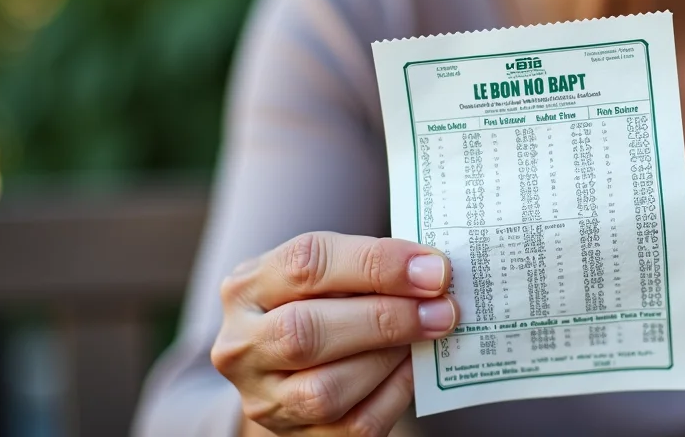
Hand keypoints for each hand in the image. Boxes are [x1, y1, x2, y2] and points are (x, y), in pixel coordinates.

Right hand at [211, 232, 458, 434]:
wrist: (294, 368)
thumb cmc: (320, 304)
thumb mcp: (328, 273)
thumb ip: (368, 266)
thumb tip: (431, 271)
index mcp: (248, 287)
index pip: (306, 264)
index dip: (376, 264)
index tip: (433, 269)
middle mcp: (243, 346)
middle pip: (305, 332)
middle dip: (385, 318)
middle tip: (442, 309)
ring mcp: (265, 400)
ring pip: (326, 390)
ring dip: (389, 358)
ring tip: (427, 333)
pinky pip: (355, 424)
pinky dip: (396, 391)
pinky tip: (413, 365)